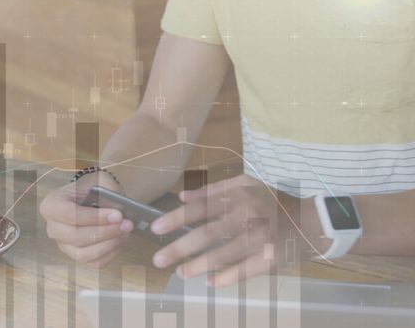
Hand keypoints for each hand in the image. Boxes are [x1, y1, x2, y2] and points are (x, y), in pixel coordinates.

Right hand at [40, 172, 133, 266]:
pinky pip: (94, 262)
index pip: (70, 215)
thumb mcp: (99, 180)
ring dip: (109, 244)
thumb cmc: (92, 189)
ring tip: (125, 232)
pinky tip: (120, 240)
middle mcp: (53, 228)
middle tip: (126, 224)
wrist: (91, 198)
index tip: (117, 215)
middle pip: (76, 237)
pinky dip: (111, 253)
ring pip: (84, 254)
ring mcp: (63, 245)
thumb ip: (109, 190)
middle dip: (105, 232)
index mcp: (52, 205)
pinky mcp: (76, 256)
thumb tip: (120, 209)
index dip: (94, 218)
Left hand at [151, 175, 306, 286]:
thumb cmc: (272, 202)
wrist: (312, 221)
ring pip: (223, 254)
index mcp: (238, 195)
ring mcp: (260, 237)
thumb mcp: (245, 185)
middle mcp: (248, 215)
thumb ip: (212, 191)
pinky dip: (226, 277)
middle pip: (207, 233)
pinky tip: (210, 282)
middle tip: (159, 259)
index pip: (201, 207)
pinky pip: (244, 270)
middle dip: (180, 248)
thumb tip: (182, 196)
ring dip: (198, 265)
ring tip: (180, 273)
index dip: (176, 218)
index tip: (155, 229)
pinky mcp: (271, 257)